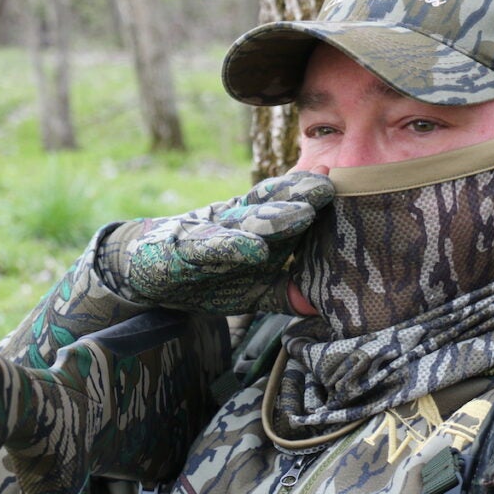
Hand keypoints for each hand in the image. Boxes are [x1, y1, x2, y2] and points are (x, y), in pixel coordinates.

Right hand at [98, 170, 333, 314]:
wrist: (147, 271)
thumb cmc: (207, 276)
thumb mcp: (253, 290)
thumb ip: (286, 294)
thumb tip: (322, 304)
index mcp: (258, 226)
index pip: (291, 207)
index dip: (314, 198)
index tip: (346, 191)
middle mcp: (238, 221)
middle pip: (273, 204)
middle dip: (300, 196)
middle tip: (329, 189)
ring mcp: (213, 232)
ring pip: (246, 219)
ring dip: (274, 216)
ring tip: (301, 214)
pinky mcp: (188, 249)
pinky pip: (212, 246)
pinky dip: (232, 247)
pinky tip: (253, 248)